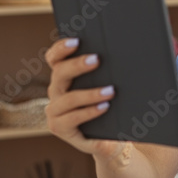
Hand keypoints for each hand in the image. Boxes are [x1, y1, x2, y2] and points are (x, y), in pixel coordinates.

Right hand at [44, 38, 131, 166]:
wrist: (107, 137)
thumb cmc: (108, 106)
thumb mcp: (106, 85)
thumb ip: (106, 71)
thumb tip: (123, 51)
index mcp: (62, 77)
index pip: (55, 58)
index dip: (61, 48)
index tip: (76, 40)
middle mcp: (55, 92)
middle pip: (59, 73)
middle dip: (77, 65)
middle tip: (97, 60)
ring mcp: (55, 111)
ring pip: (68, 99)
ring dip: (89, 94)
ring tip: (110, 91)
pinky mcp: (60, 128)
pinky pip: (72, 119)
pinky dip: (89, 112)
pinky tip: (104, 107)